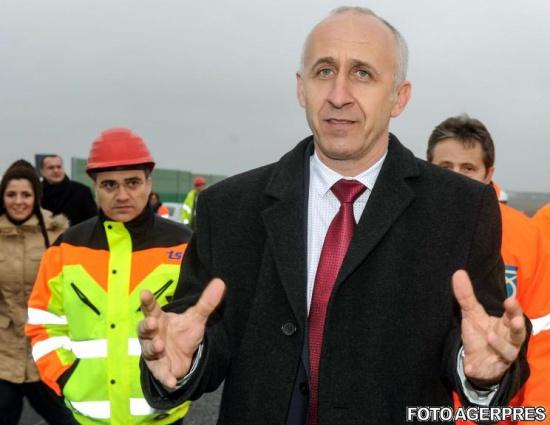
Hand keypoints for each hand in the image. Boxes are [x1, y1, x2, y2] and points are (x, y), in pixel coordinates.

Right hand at [138, 278, 225, 388]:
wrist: (185, 357)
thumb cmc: (183, 333)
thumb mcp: (196, 318)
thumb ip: (206, 302)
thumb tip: (220, 282)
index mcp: (159, 319)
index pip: (151, 308)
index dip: (147, 301)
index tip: (144, 292)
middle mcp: (152, 335)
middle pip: (144, 329)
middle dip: (146, 326)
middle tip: (152, 322)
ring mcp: (154, 353)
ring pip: (149, 350)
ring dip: (153, 348)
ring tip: (160, 345)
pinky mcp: (159, 369)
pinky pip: (160, 374)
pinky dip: (165, 377)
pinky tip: (171, 381)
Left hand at [452, 270, 525, 385]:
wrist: (476, 361)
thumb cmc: (479, 334)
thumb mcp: (471, 314)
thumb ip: (466, 296)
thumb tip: (458, 272)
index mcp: (505, 325)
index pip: (512, 315)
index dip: (513, 309)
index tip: (510, 299)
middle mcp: (509, 341)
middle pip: (518, 334)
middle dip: (518, 327)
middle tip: (515, 320)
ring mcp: (502, 357)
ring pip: (508, 352)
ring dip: (500, 345)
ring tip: (490, 335)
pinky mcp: (491, 370)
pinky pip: (486, 371)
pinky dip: (477, 369)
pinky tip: (469, 368)